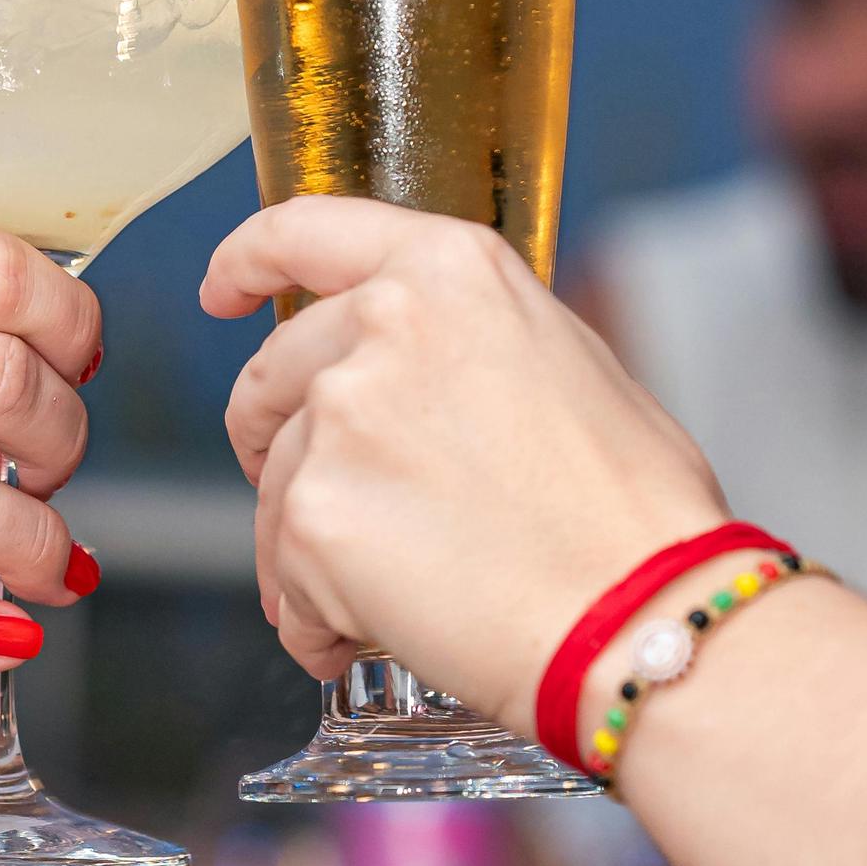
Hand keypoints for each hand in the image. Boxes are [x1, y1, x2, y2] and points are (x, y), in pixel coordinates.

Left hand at [201, 196, 725, 732]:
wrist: (644, 620)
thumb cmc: (633, 511)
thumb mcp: (565, 363)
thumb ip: (466, 340)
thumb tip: (419, 372)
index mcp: (448, 271)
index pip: (304, 231)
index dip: (245, 260)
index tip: (222, 292)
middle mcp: (381, 324)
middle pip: (271, 375)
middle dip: (276, 440)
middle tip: (330, 501)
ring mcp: (339, 418)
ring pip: (278, 487)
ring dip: (314, 548)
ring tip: (395, 597)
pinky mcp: (314, 515)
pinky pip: (285, 575)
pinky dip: (316, 617)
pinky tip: (375, 634)